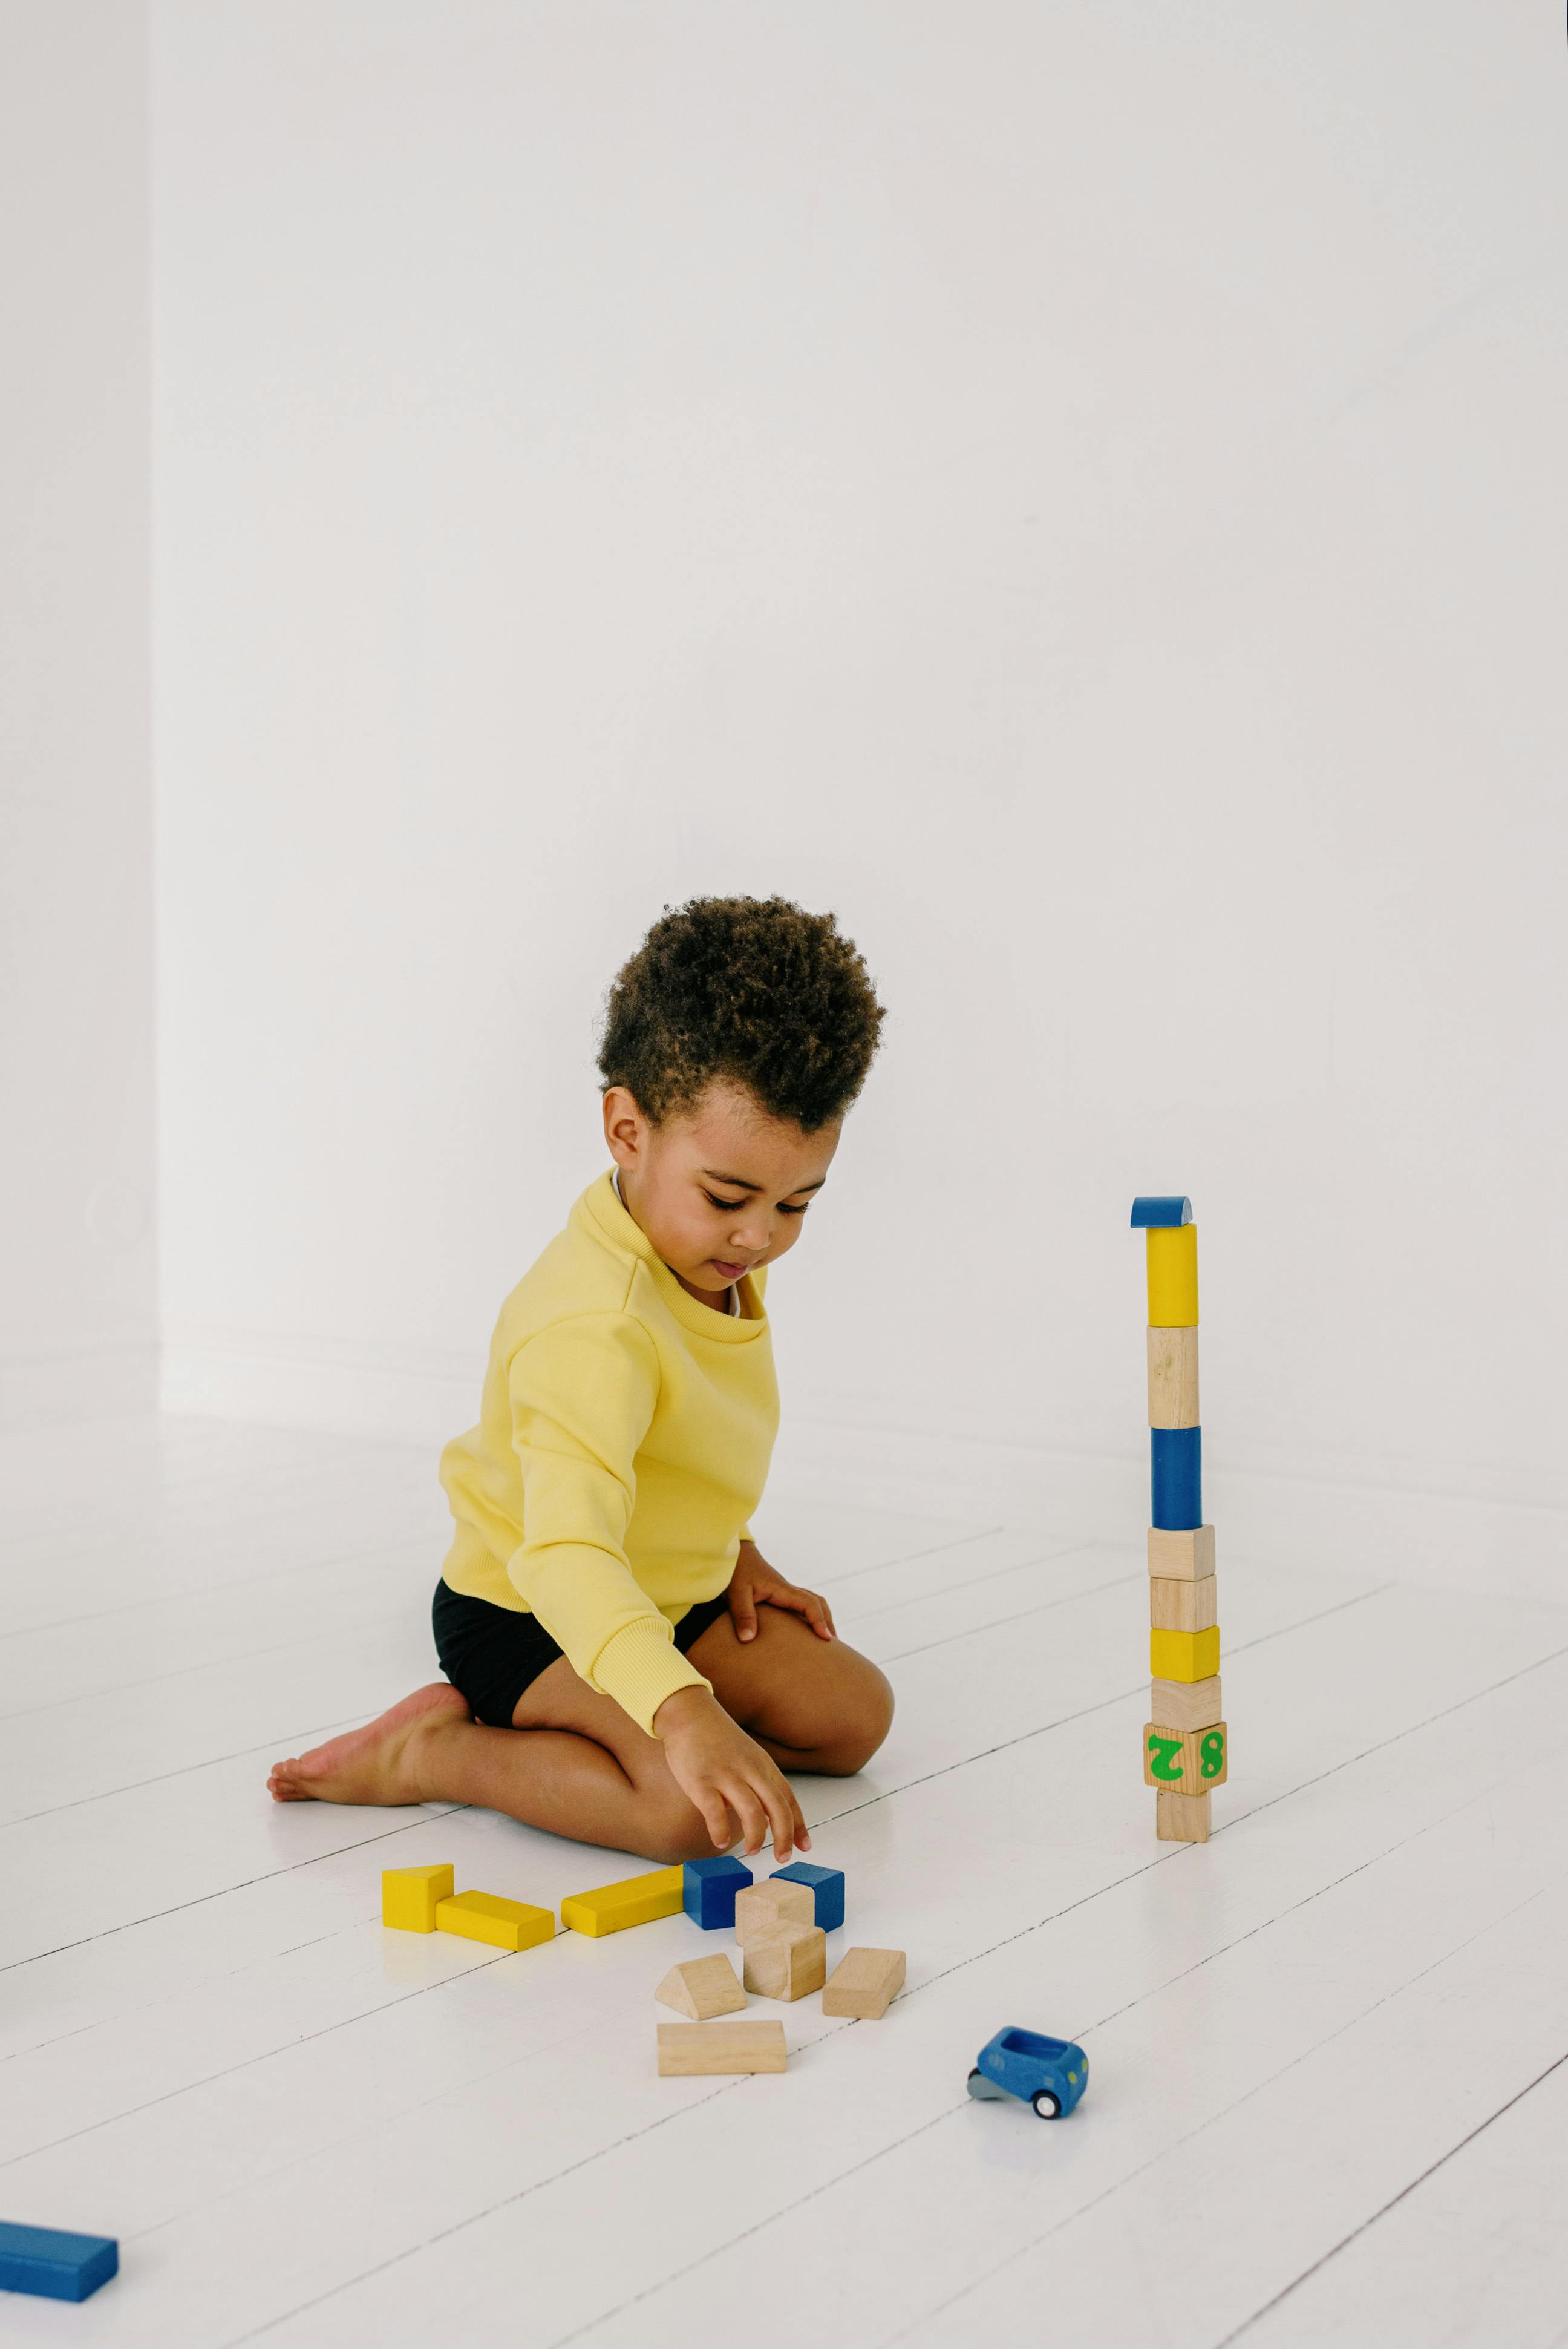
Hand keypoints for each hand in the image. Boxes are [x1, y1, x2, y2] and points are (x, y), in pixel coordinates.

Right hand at [653, 1685, 810, 1861]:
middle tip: (782, 1857)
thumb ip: (758, 1782)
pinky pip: (715, 1813)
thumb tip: (764, 1816)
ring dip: (756, 1838)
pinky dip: (720, 1831)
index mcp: (763, 1766)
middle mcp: (750, 1771)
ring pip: (752, 1814)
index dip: (799, 1826)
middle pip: (778, 1809)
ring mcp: (726, 1776)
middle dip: (784, 1837)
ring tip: (751, 1851)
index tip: (804, 1847)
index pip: (789, 1800)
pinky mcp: (701, 1781)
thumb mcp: (748, 1756)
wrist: (689, 1714)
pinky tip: (720, 1841)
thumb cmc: (717, 1739)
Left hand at [727, 1541, 835, 1644]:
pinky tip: (802, 1630)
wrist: (733, 1555)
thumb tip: (748, 1640)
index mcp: (782, 1589)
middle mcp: (787, 1590)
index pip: (809, 1603)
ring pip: (811, 1601)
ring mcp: (784, 1591)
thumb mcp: (736, 1593)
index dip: (819, 1620)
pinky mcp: (778, 1594)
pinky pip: (800, 1604)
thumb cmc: (734, 1572)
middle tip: (832, 1643)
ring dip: (821, 1617)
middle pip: (817, 1602)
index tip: (826, 1638)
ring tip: (823, 1639)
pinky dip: (809, 1616)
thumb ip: (743, 1614)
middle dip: (827, 1621)